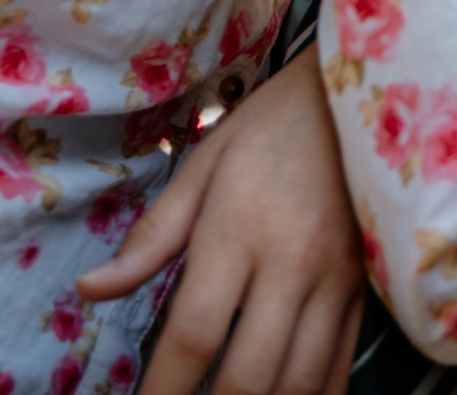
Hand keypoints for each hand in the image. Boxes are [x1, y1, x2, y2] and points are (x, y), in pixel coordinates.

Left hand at [78, 61, 364, 394]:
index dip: (162, 391)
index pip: (193, 334)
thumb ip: (151, 237)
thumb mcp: (204, 166)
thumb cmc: (273, 127)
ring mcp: (337, 280)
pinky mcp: (368, 286)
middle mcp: (292, 264)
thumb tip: (88, 289)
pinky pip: (342, 364)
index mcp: (238, 231)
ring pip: (301, 381)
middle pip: (250, 374)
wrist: (364, 91)